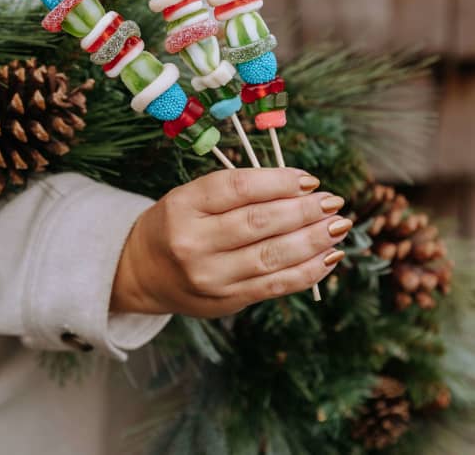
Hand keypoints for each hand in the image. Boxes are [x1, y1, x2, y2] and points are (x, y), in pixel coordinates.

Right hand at [110, 169, 350, 317]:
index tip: (309, 179)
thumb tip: (299, 187)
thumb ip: (237, 192)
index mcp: (182, 206)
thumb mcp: (191, 197)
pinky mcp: (226, 302)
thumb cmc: (176, 224)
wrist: (142, 272)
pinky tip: (328, 256)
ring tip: (338, 225)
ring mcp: (210, 277)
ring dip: (313, 240)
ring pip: (272, 256)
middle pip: (258, 222)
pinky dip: (307, 272)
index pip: (237, 187)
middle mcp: (193, 242)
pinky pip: (274, 286)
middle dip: (304, 210)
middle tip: (332, 201)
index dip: (279, 181)